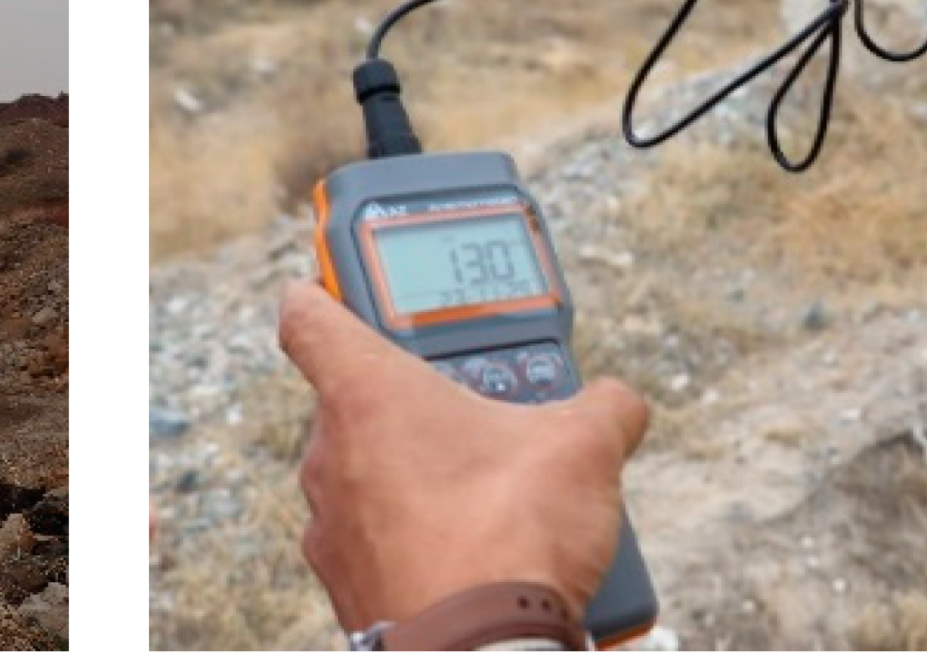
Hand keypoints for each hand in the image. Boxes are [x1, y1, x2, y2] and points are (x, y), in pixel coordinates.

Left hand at [276, 281, 649, 631]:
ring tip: (500, 489)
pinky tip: (482, 547)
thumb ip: (602, 405)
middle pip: (362, 402)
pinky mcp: (347, 589)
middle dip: (424, 401)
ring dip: (425, 473)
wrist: (483, 652)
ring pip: (372, 475)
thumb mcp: (585, 447)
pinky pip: (383, 541)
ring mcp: (330, 529)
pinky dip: (423, 536)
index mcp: (365, 394)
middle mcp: (328, 457)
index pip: (309, 313)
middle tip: (488, 407)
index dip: (329, 291)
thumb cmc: (512, 536)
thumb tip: (617, 404)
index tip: (347, 290)